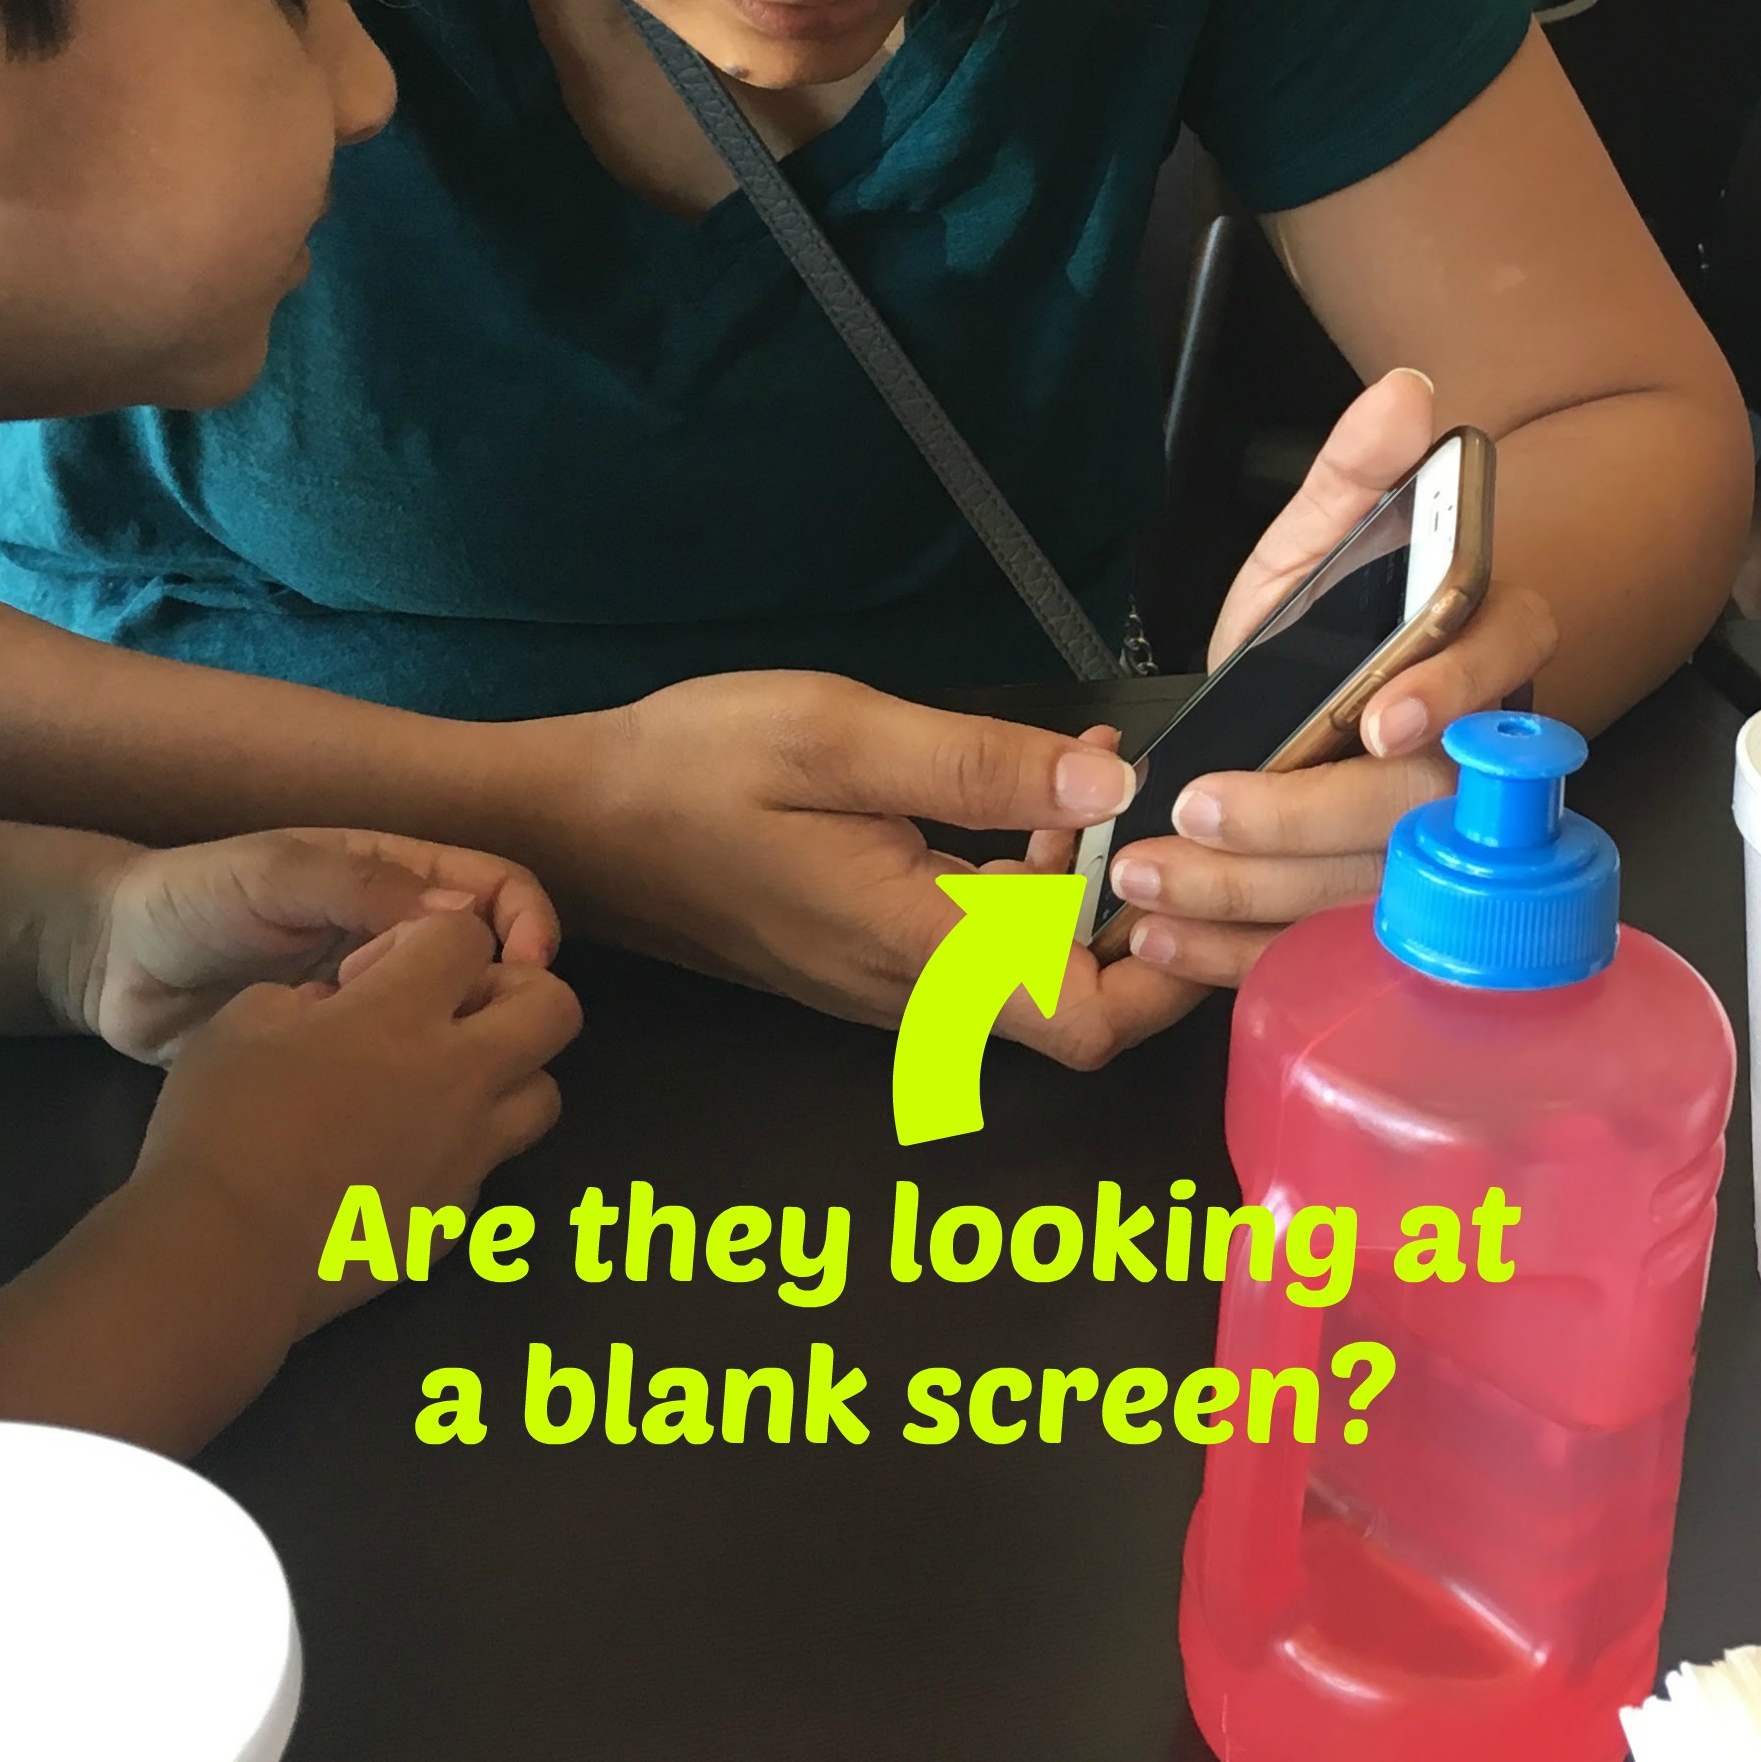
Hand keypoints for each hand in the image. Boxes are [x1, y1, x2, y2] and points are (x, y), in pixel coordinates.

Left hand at [81, 827, 559, 1063]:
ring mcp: (372, 1000)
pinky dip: (421, 1089)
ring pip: (453, 1021)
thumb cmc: (191, 900)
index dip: (528, 921)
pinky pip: (403, 1070)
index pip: (496, 888)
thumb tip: (464, 919)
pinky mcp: (342, 1057)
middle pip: (491, 959)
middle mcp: (396, 936)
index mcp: (394, 878)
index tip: (528, 968)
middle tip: (488, 1036)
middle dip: (508, 993)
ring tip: (456, 1081)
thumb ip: (359, 886)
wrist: (109, 969)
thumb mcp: (273, 877)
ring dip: (466, 1046)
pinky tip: (415, 1115)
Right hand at [133, 911, 579, 1326]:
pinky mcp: (455, 1222)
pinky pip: (485, 1171)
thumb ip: (303, 998)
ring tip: (439, 1089)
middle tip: (451, 1014)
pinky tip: (396, 1164)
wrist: (222, 1258)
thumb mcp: (240, 1023)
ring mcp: (467, 1156)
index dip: (426, 939)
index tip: (372, 974)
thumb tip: (333, 1007)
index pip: (468, 934)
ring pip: (543, 1094)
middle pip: (555, 1007)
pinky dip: (457, 1155)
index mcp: (403, 1016)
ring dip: (505, 1077)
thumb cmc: (218, 1128)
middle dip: (515, 993)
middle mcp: (459, 1079)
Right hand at [544, 667, 1190, 1068]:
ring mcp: (888, 984)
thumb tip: (1111, 792)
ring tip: (1086, 778)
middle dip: (1136, 914)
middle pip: (1073, 1005)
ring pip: (1028, 973)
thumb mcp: (840, 737)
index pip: (1085, 1024)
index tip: (1188, 873)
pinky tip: (1029, 798)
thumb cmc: (690, 772)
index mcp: (918, 946)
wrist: (572, 821)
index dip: (1164, 969)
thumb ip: (980, 767)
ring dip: (1080, 888)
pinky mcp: (867, 958)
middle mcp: (913, 993)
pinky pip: (978, 945)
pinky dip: (1025, 882)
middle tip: (1149, 805)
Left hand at [1098, 369, 1560, 985]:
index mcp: (1485, 646)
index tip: (1378, 717)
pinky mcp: (1375, 908)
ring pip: (1366, 886)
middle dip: (1299, 818)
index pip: (1496, 665)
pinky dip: (1237, 954)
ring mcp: (1430, 844)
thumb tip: (1405, 396)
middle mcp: (1473, 755)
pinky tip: (1168, 939)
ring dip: (1249, 894)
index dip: (1444, 699)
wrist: (1329, 693)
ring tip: (1149, 879)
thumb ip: (1357, 471)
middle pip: (1416, 804)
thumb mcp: (1324, 536)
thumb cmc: (1338, 614)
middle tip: (1200, 809)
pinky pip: (1323, 945)